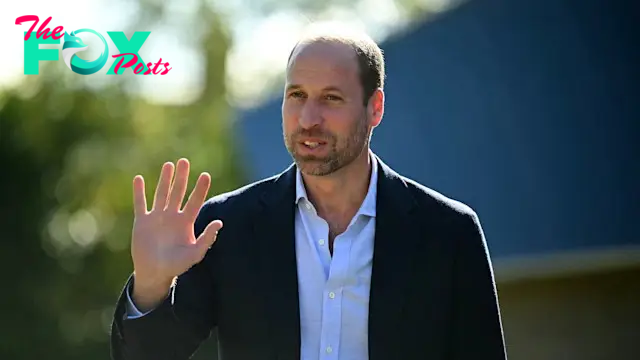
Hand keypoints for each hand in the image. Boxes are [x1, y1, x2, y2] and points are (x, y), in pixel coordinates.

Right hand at [131, 158, 222, 289]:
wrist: (154, 273)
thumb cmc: (177, 265)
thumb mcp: (195, 254)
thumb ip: (207, 239)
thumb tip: (219, 223)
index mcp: (186, 222)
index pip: (195, 201)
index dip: (200, 188)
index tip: (205, 175)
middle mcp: (172, 216)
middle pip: (178, 192)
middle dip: (181, 177)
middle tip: (184, 161)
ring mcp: (157, 217)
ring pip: (161, 194)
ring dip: (165, 180)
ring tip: (169, 165)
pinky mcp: (142, 221)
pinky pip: (140, 203)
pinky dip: (139, 192)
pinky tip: (139, 179)